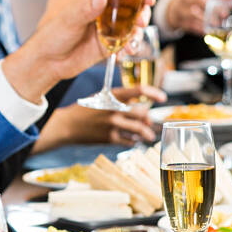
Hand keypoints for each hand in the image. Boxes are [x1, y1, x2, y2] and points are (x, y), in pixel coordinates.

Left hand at [1, 0, 155, 102]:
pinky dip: (130, 47)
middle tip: (141, 22)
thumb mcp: (67, 19)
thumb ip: (85, 8)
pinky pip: (127, 43)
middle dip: (141, 12)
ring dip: (138, 32)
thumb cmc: (51, 34)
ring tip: (132, 41)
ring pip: (132, 24)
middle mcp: (104, 10)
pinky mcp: (111, 44)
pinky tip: (125, 52)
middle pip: (132, 5)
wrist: (47, 62)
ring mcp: (109, 27)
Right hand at [51, 86, 165, 143]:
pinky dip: (134, 141)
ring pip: (139, 129)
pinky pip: (129, 141)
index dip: (154, 92)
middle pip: (142, 113)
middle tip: (149, 121)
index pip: (138, 90)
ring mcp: (112, 124)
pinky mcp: (109, 138)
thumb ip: (121, 101)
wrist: (67, 125)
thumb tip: (143, 110)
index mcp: (113, 95)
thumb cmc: (86, 110)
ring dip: (147, 133)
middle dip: (148, 118)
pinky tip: (133, 141)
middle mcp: (114, 109)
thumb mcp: (101, 97)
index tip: (163, 97)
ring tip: (149, 135)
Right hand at [165, 0, 231, 33]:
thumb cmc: (195, 1)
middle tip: (224, 13)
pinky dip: (198, 28)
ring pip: (191, 11)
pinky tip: (206, 31)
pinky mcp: (180, 20)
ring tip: (215, 23)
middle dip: (211, 5)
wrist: (174, 10)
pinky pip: (188, 24)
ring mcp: (181, 8)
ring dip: (204, 17)